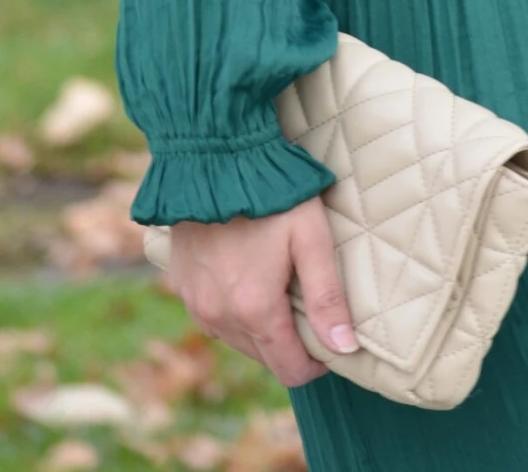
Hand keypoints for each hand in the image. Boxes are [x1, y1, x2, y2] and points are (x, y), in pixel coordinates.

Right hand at [165, 197, 358, 387]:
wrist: (214, 158)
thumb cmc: (272, 194)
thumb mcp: (311, 238)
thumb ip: (327, 297)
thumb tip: (345, 348)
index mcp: (254, 310)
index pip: (289, 369)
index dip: (315, 362)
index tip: (329, 341)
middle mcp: (219, 317)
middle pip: (264, 356)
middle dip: (289, 342)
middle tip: (306, 303)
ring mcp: (196, 303)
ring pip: (237, 339)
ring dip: (260, 326)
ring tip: (277, 284)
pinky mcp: (182, 286)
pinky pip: (213, 317)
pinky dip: (232, 310)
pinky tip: (245, 276)